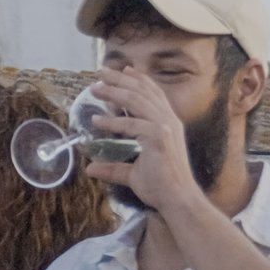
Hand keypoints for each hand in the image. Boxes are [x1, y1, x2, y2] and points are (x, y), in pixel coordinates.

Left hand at [83, 65, 198, 213]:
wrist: (178, 200)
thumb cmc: (162, 187)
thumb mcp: (133, 173)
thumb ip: (113, 167)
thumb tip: (90, 168)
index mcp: (169, 123)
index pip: (154, 93)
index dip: (138, 79)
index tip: (124, 69)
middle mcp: (169, 121)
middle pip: (142, 91)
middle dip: (120, 79)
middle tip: (101, 72)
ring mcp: (165, 127)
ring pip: (136, 101)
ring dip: (113, 92)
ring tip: (95, 88)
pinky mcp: (158, 137)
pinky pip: (131, 124)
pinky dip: (112, 122)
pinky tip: (96, 121)